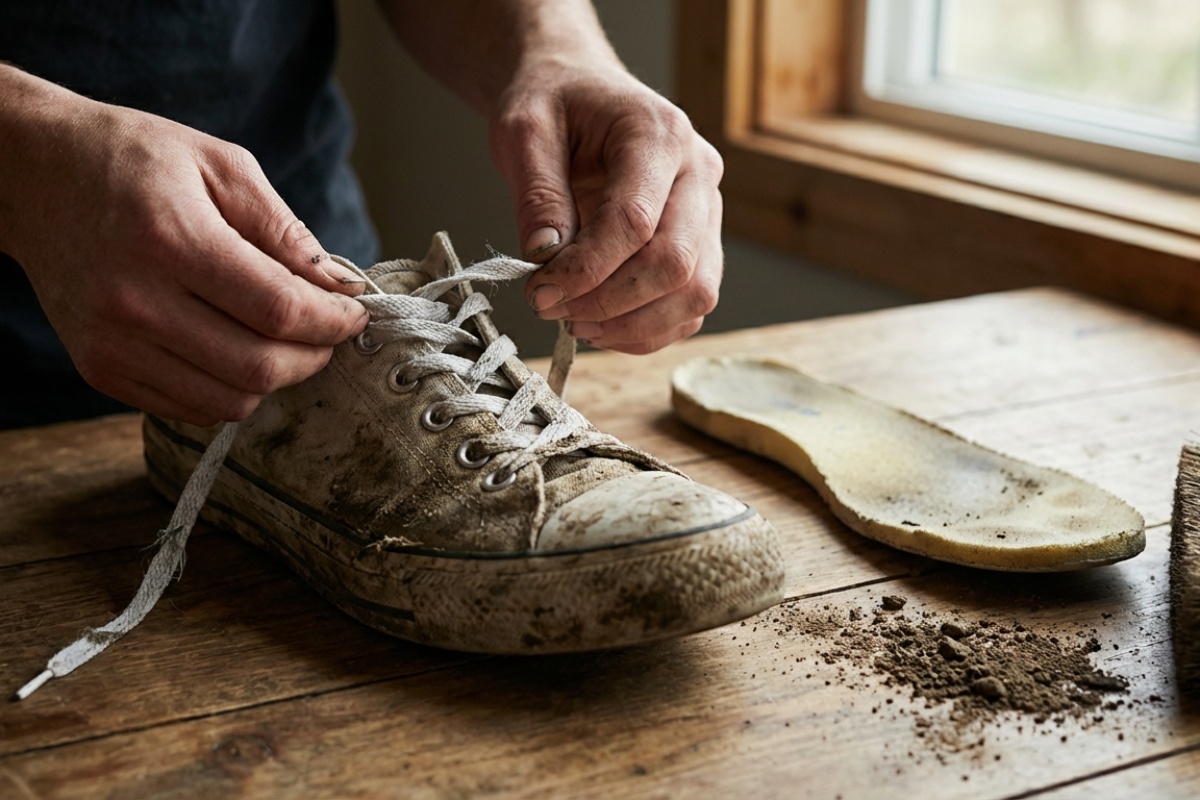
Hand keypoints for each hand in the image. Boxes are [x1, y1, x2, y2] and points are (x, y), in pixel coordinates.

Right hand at [0, 68, 367, 425]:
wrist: (32, 175)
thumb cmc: (133, 159)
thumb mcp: (220, 165)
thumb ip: (284, 229)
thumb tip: (338, 284)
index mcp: (171, 240)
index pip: (278, 309)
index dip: (333, 321)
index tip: (355, 312)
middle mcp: (135, 301)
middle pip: (259, 366)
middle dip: (314, 356)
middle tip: (328, 333)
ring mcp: (112, 343)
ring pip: (229, 400)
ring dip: (276, 379)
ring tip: (287, 343)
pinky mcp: (100, 369)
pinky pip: (190, 407)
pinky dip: (231, 391)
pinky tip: (238, 352)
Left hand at [488, 58, 723, 353]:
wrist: (576, 91)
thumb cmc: (554, 104)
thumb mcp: (524, 131)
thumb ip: (536, 194)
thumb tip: (547, 258)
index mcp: (659, 134)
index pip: (636, 221)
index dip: (587, 269)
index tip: (540, 291)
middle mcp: (698, 173)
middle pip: (676, 263)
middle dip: (608, 302)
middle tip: (551, 308)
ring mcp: (707, 211)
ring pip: (695, 294)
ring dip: (632, 326)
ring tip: (574, 323)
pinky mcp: (701, 244)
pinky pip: (690, 307)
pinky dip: (647, 330)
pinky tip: (600, 325)